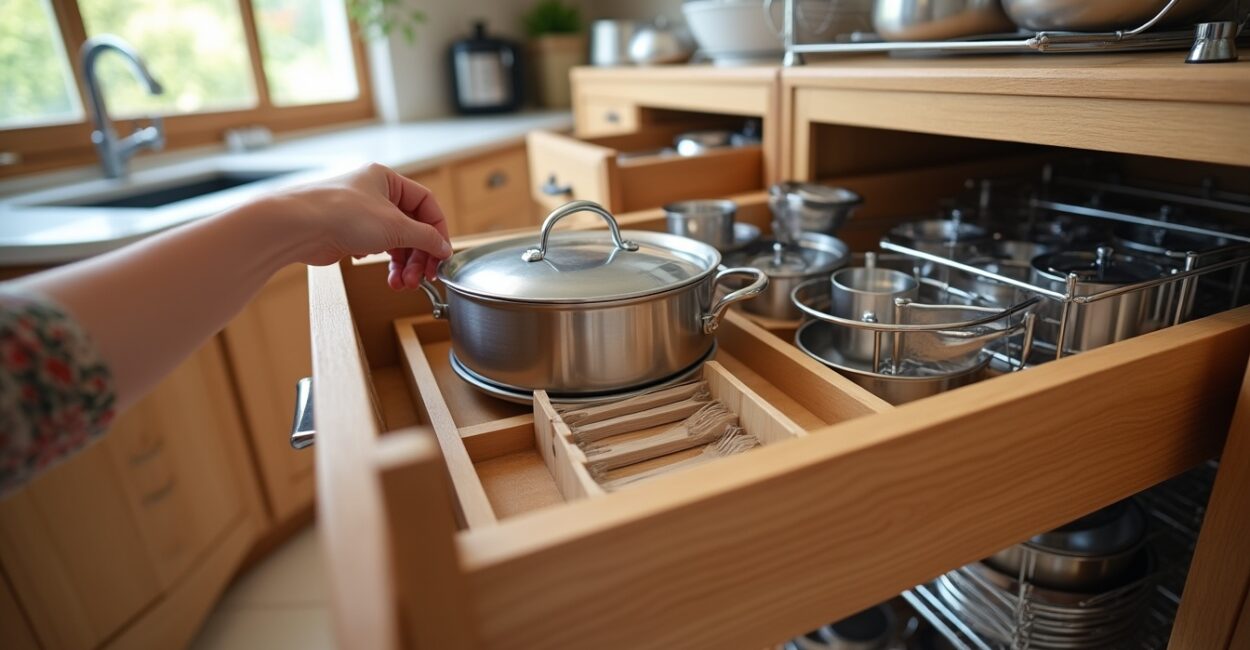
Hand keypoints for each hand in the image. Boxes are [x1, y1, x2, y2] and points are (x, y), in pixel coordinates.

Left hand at [276, 163, 451, 289]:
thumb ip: (425, 238)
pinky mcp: (349, 234)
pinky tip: (386, 277)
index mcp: (387, 180)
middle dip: (418, 256)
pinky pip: (378, 250)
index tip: (441, 255)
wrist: (297, 228)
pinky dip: (386, 266)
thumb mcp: (394, 226)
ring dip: (404, 266)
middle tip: (423, 277)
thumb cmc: (340, 214)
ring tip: (404, 284)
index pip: (426, 204)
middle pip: (412, 227)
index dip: (437, 230)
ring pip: (395, 242)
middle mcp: (375, 194)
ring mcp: (361, 215)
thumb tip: (444, 248)